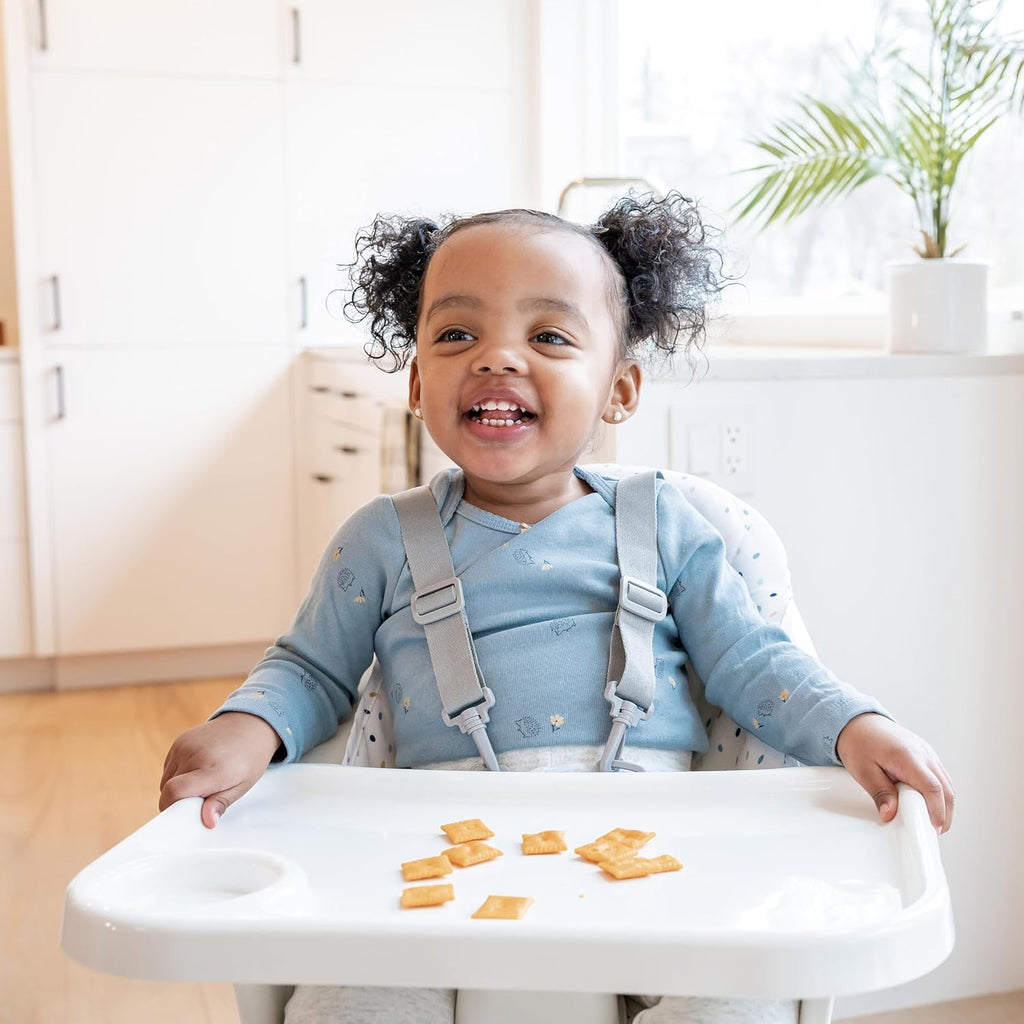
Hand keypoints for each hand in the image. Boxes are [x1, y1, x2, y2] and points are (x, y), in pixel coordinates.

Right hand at [159, 712, 282, 827]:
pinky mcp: (179, 741)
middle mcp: (194, 755)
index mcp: (213, 769)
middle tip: (201, 798)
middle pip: (168, 789)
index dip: (172, 808)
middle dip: (179, 800)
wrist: (251, 725)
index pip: (175, 791)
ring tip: (201, 781)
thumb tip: (207, 822)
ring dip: (177, 787)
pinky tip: (197, 769)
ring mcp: (184, 745)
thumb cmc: (249, 758)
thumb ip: (221, 803)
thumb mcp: (242, 786)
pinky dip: (177, 774)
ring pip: (166, 780)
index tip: (183, 816)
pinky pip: (168, 767)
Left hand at [836, 712, 954, 832]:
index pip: (932, 787)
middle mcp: (924, 753)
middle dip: (943, 814)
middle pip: (946, 789)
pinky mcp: (927, 756)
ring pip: (947, 785)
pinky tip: (928, 806)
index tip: (933, 829)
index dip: (936, 811)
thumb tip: (890, 815)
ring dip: (943, 806)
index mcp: (908, 756)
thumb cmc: (858, 742)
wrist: (858, 721)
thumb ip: (879, 792)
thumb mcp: (862, 770)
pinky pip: (940, 778)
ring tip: (930, 823)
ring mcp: (928, 753)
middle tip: (931, 832)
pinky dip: (939, 795)